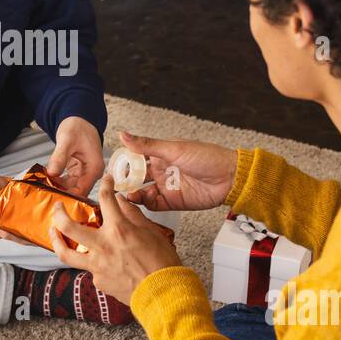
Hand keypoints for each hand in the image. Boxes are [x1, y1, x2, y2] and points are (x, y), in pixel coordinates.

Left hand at [45, 117, 104, 196]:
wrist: (80, 120)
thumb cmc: (77, 127)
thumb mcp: (67, 140)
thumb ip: (60, 157)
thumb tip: (51, 173)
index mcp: (94, 168)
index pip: (82, 190)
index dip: (68, 196)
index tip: (52, 199)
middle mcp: (92, 173)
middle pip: (77, 191)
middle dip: (62, 194)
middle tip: (44, 196)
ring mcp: (85, 173)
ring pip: (71, 188)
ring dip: (58, 190)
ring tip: (43, 191)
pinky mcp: (78, 172)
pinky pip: (68, 182)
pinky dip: (58, 183)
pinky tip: (47, 184)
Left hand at [49, 172, 181, 304]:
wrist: (163, 294)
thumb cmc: (162, 262)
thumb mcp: (152, 232)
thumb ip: (133, 214)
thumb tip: (120, 201)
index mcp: (119, 230)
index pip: (106, 199)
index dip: (105, 185)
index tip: (106, 180)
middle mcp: (103, 246)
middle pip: (69, 227)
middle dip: (59, 214)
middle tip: (57, 207)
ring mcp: (97, 266)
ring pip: (66, 253)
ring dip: (56, 240)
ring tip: (53, 232)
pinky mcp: (98, 281)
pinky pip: (89, 268)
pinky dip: (90, 260)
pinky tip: (96, 259)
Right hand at [118, 130, 237, 211]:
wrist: (229, 177)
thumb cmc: (207, 157)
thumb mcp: (174, 149)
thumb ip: (146, 145)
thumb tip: (123, 134)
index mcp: (160, 155)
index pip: (135, 158)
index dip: (123, 163)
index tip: (111, 167)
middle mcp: (161, 171)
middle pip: (136, 177)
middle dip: (125, 181)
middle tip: (113, 185)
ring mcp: (166, 187)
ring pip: (142, 192)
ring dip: (133, 194)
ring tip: (126, 195)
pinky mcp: (173, 202)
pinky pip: (154, 205)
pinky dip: (144, 205)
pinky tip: (139, 202)